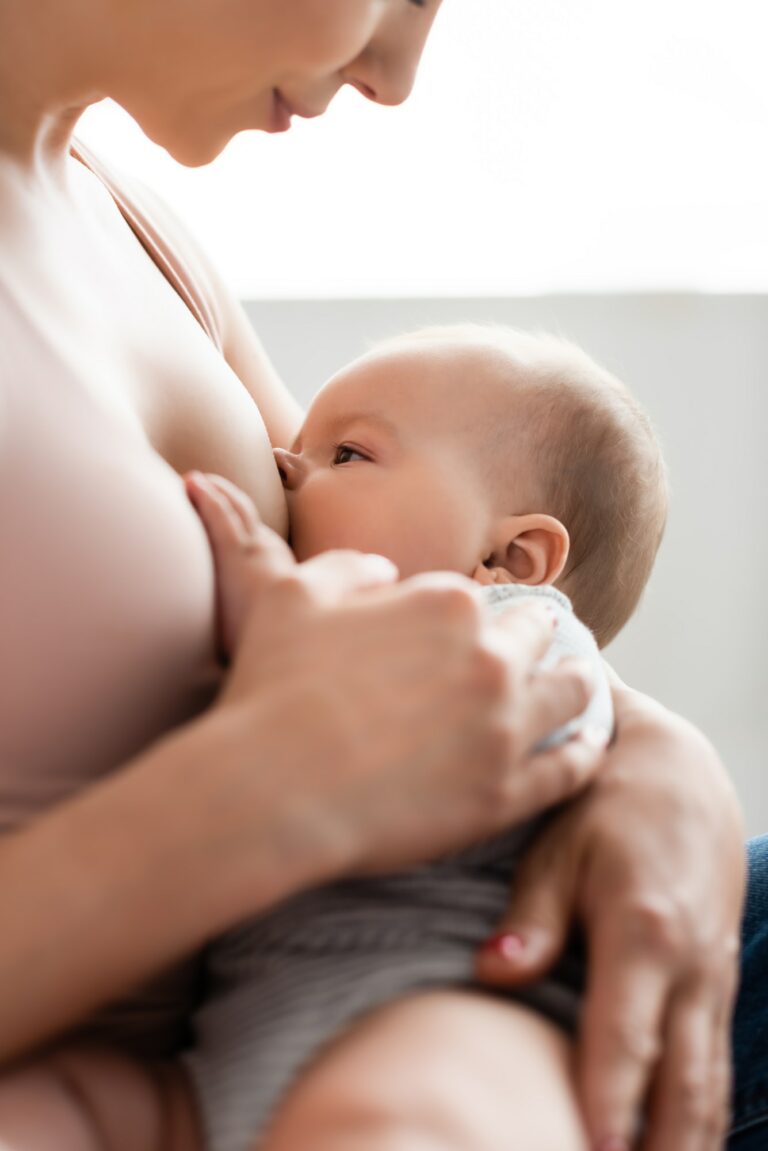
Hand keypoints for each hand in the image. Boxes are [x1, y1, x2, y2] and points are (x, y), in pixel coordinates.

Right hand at [185, 470, 605, 878]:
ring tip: (578, 687)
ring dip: (576, 685)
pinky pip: (572, 768)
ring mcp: (505, 728)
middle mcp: (491, 658)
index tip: (478, 628)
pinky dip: (583, 752)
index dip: (472, 617)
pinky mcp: (507, 793)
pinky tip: (585, 747)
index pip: (479, 601)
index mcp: (447, 604)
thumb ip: (346, 568)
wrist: (272, 787)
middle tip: (540, 649)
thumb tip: (385, 570)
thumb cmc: (273, 686)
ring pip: (572, 694)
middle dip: (536, 639)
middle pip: (537, 638)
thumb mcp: (291, 596)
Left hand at [476, 688, 745, 1150]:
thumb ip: (530, 916)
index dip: (609, 1104)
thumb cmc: (607, 806)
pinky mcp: (717, 984)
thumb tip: (492, 973)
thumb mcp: (558, 846)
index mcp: (643, 931)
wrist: (681, 772)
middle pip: (679, 1085)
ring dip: (684, 1144)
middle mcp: (690, 968)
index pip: (625, 1038)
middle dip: (653, 1149)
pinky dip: (703, 1117)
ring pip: (708, 1086)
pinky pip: (716, 1066)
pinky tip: (679, 1148)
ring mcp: (712, 980)